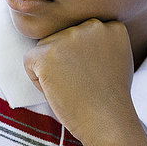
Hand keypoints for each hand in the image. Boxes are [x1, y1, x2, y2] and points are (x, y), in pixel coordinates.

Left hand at [23, 19, 146, 144]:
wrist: (107, 121)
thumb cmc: (110, 97)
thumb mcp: (116, 57)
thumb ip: (99, 40)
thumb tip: (74, 32)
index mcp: (109, 25)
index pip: (81, 33)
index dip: (83, 57)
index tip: (96, 74)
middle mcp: (90, 26)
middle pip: (62, 38)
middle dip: (66, 61)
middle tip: (84, 81)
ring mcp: (67, 38)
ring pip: (45, 48)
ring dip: (52, 68)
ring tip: (73, 86)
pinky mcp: (46, 53)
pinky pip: (30, 60)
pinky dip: (37, 79)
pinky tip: (58, 89)